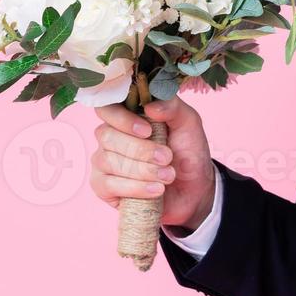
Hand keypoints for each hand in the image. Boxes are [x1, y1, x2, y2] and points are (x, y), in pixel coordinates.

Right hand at [90, 94, 215, 232]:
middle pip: (108, 136)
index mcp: (127, 116)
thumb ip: (173, 108)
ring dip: (143, 171)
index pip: (107, 108)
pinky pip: (108, 185)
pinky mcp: (102, 187)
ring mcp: (103, 161)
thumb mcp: (189, 124)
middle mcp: (110, 137)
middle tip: (167, 158)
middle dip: (141, 150)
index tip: (148, 131)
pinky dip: (136, 188)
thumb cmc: (186, 151)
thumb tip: (150, 106)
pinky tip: (156, 189)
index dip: (123, 119)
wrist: (193, 188)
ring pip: (108, 161)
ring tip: (168, 176)